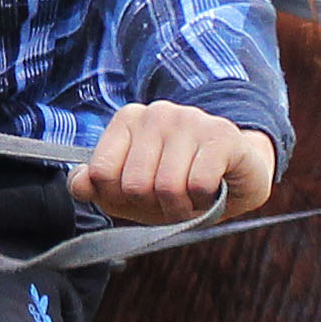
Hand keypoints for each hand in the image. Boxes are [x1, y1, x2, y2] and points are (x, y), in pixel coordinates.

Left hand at [79, 101, 278, 222]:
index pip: (101, 173)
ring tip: (193, 198)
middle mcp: (156, 113)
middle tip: (174, 200)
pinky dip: (205, 201)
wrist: (241, 176)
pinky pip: (198, 185)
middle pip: (136, 185)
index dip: (121, 198)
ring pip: (167, 187)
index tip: (142, 195)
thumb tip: (80, 185)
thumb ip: (98, 187)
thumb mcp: (132, 191)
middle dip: (156, 206)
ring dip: (182, 207)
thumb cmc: (182, 183)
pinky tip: (214, 190)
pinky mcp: (221, 135)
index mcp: (128, 120)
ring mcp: (190, 119)